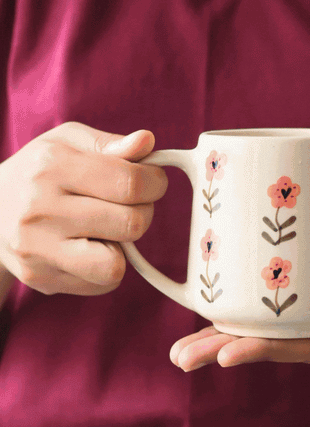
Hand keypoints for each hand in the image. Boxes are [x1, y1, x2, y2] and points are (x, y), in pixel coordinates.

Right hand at [0, 121, 167, 295]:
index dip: (155, 184)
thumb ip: (110, 144)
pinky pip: (101, 284)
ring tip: (106, 231)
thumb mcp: (67, 143)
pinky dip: (105, 268)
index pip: (129, 183)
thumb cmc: (38, 173)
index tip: (153, 183)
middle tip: (128, 206)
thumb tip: (146, 142)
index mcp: (51, 165)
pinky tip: (87, 248)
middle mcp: (40, 208)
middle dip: (143, 214)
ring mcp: (37, 247)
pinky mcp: (40, 276)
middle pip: (131, 224)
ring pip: (115, 265)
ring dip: (123, 248)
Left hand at [170, 238, 309, 377]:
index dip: (267, 350)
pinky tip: (210, 327)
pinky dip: (246, 327)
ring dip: (226, 345)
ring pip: (273, 343)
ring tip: (181, 351)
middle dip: (228, 354)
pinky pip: (279, 329)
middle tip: (181, 358)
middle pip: (281, 352)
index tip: (226, 351)